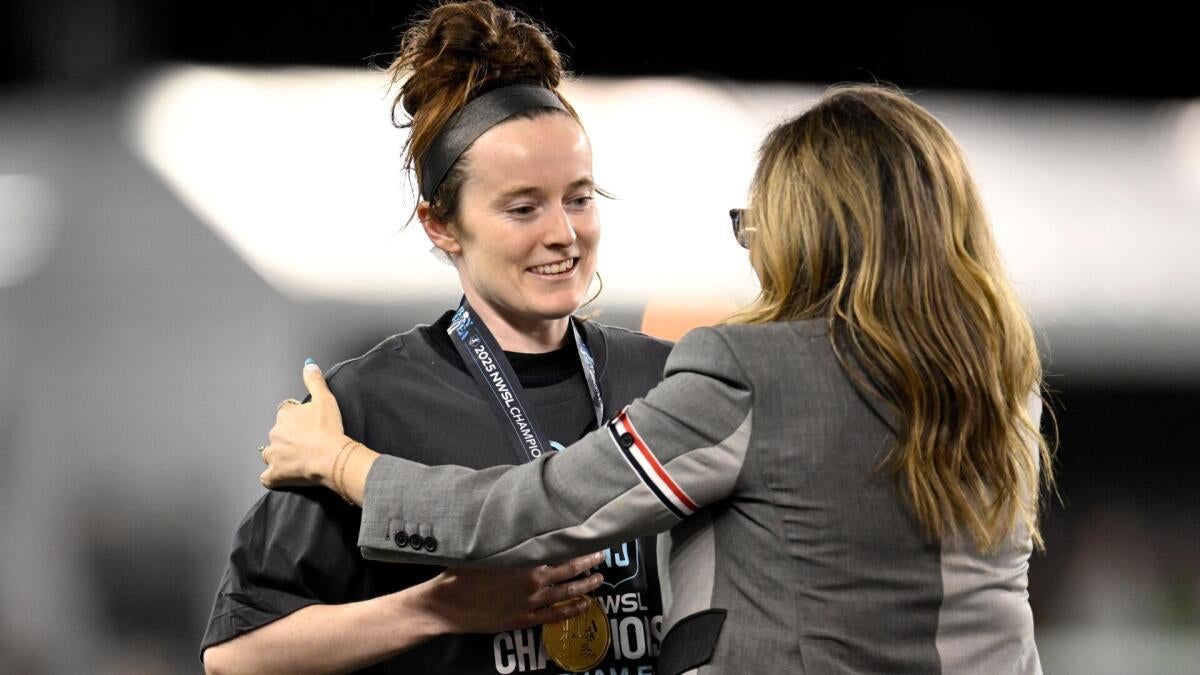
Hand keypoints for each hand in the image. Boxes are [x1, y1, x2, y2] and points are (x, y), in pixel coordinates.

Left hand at [260, 360, 351, 489]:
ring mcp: (273, 455)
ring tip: (297, 458)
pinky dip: (274, 477)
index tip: (310, 425)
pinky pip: (268, 477)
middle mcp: (275, 433)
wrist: (332, 457)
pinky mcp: (276, 474)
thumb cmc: (329, 429)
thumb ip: (314, 380)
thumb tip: (308, 364)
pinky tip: (282, 476)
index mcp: (285, 415)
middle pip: (278, 433)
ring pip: (270, 453)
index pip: (286, 413)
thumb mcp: (325, 399)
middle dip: (289, 438)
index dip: (298, 419)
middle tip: (308, 443)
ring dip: (280, 455)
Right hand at [417, 552, 606, 634]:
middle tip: (601, 554)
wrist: (447, 604)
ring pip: (567, 592)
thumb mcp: (485, 545)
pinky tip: (583, 605)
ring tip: (599, 579)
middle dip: (588, 561)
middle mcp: (533, 579)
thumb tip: (522, 516)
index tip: (589, 534)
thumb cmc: (462, 571)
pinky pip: (555, 614)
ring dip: (586, 586)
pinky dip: (572, 610)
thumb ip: (507, 535)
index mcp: (525, 558)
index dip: (576, 541)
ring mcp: (531, 601)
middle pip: (570, 568)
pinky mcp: (524, 618)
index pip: (559, 547)